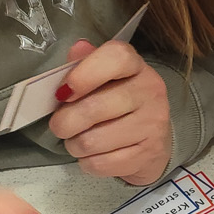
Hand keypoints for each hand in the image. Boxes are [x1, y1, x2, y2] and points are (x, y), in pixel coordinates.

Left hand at [48, 39, 172, 185]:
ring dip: (74, 145)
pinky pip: (100, 164)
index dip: (83, 74)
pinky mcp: (148, 155)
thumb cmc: (119, 104)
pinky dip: (86, 163)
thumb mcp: (105, 79)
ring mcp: (153, 125)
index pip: (116, 58)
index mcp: (137, 67)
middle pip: (94, 108)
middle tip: (60, 126)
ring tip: (76, 141)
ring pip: (92, 141)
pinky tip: (91, 156)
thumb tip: (76, 49)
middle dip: (64, 122)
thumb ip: (86, 63)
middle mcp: (150, 92)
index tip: (62, 93)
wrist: (153, 141)